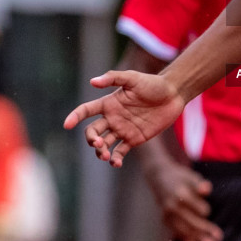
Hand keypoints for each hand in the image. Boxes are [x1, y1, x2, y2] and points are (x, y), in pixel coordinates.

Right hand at [63, 70, 184, 166]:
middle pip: (92, 132)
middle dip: (91, 139)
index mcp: (108, 103)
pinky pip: (119, 152)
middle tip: (98, 143)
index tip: (67, 125)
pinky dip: (114, 159)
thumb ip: (113, 78)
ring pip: (103, 144)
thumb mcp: (133, 78)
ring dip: (100, 151)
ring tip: (105, 155)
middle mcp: (112, 118)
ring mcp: (122, 130)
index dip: (75, 117)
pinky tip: (115, 162)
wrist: (173, 94)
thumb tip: (92, 81)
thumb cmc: (152, 83)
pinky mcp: (133, 139)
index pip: (86, 111)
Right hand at [145, 161, 222, 240]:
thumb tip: (207, 189)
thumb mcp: (191, 176)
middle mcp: (173, 206)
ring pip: (185, 230)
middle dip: (206, 230)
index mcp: (181, 194)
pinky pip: (176, 232)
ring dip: (198, 239)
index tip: (209, 213)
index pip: (197, 208)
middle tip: (218, 238)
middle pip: (192, 221)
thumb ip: (200, 184)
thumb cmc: (180, 177)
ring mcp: (167, 214)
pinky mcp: (165, 220)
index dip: (205, 210)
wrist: (159, 177)